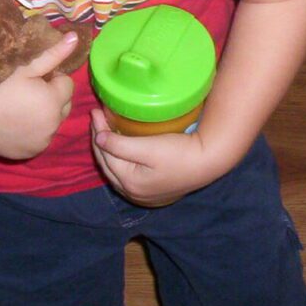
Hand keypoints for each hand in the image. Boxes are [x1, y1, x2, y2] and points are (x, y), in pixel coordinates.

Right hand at [0, 33, 78, 160]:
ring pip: (53, 123)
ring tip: (21, 107)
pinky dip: (35, 132)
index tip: (33, 78)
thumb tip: (75, 37)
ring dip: (45, 115)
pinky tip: (16, 123)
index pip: (68, 85)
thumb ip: (54, 54)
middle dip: (52, 98)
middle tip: (28, 92)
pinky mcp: (30, 153)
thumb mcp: (25, 67)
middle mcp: (52, 125)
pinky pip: (41, 138)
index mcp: (54, 101)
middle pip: (64, 106)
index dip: (52, 79)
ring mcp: (41, 142)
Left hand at [90, 111, 224, 206]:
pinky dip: (121, 161)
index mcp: (128, 183)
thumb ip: (119, 144)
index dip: (98, 131)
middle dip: (100, 142)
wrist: (210, 161)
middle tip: (97, 119)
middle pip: (108, 164)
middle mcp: (133, 193)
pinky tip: (122, 151)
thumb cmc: (180, 153)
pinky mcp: (154, 191)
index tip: (95, 111)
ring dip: (110, 152)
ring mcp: (144, 194)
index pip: (105, 154)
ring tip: (106, 133)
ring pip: (117, 171)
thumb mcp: (147, 147)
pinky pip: (128, 175)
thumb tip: (99, 138)